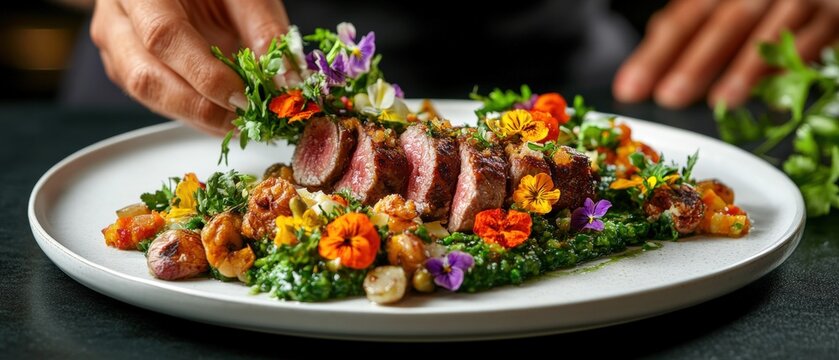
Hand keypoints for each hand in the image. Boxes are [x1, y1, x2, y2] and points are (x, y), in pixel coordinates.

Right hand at [91, 0, 288, 134]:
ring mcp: (117, 44)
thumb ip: (264, 29)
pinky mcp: (127, 65)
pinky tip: (224, 115)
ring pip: (147, 95)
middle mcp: (118, 18)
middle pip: (146, 76)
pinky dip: (193, 112)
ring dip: (198, 117)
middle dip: (201, 108)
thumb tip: (285, 81)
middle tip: (247, 120)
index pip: (164, 36)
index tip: (244, 97)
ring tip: (241, 122)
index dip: (205, 74)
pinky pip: (156, 98)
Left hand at [613, 0, 838, 108]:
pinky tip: (777, 95)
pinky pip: (816, 38)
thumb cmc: (758, 4)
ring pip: (772, 30)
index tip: (630, 89)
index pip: (682, 20)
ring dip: (747, 67)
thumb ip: (681, 33)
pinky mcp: (833, 15)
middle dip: (695, 61)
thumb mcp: (714, 10)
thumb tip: (639, 73)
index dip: (654, 55)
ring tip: (722, 101)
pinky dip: (796, 64)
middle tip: (670, 97)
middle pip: (724, 22)